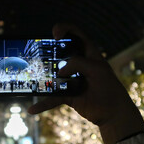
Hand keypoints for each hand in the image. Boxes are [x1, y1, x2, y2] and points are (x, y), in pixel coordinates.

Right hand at [28, 23, 143, 143]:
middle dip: (47, 52)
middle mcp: (77, 64)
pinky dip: (42, 104)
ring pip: (52, 76)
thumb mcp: (97, 70)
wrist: (113, 114)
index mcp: (88, 53)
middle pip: (58, 53)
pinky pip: (52, 98)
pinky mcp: (67, 95)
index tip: (54, 34)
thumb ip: (78, 63)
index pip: (75, 34)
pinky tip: (32, 109)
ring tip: (30, 78)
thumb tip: (60, 72)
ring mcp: (71, 80)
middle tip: (38, 54)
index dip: (64, 29)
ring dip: (41, 78)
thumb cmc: (109, 88)